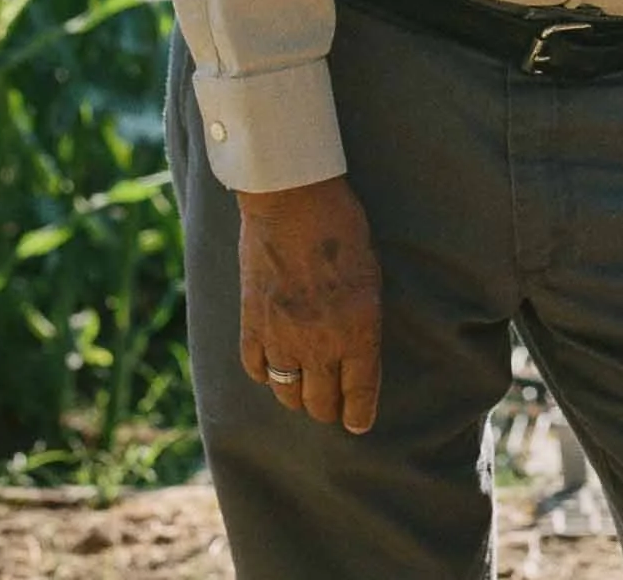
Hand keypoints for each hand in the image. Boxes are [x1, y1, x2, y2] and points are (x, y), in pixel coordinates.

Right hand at [238, 172, 382, 430]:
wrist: (291, 200)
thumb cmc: (341, 227)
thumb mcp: (370, 274)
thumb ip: (364, 319)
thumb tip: (359, 351)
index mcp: (359, 330)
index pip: (360, 394)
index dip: (360, 414)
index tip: (359, 423)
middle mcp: (321, 344)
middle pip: (321, 404)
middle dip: (330, 409)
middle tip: (333, 405)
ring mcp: (283, 338)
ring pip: (288, 395)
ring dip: (298, 395)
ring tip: (304, 388)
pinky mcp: (252, 325)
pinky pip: (257, 370)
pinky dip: (266, 374)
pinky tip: (273, 366)